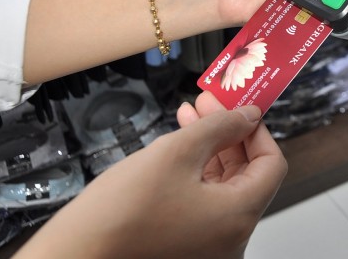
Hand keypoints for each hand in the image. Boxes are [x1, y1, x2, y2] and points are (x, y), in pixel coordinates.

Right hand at [15, 94, 286, 258]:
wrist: (75, 255)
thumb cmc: (122, 211)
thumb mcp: (177, 152)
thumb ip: (220, 128)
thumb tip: (248, 115)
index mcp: (238, 216)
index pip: (272, 164)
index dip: (256, 130)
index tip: (238, 106)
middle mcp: (232, 238)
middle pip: (248, 175)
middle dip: (229, 134)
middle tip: (208, 104)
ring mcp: (210, 246)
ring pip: (224, 187)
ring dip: (211, 148)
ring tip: (190, 116)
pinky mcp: (187, 246)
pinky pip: (205, 204)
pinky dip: (196, 172)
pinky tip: (179, 146)